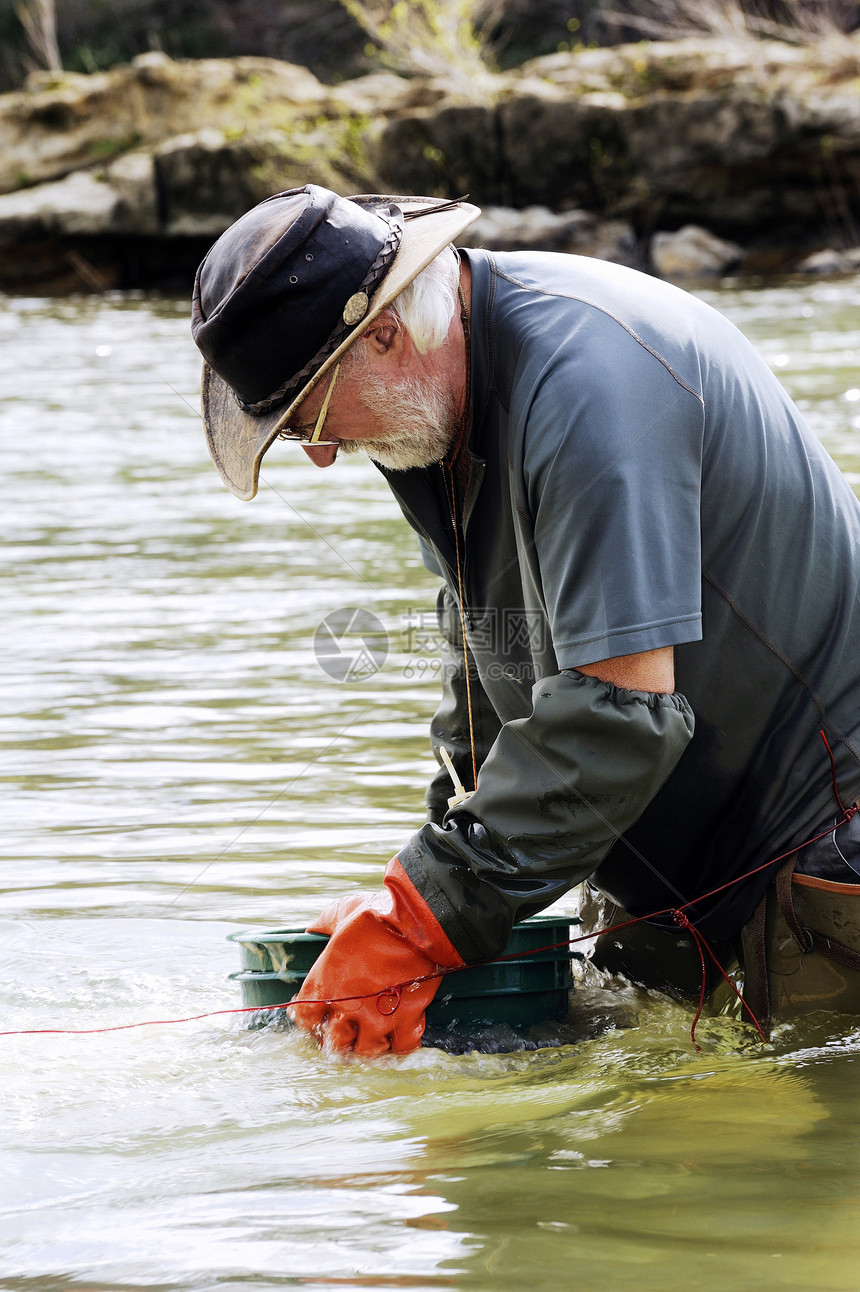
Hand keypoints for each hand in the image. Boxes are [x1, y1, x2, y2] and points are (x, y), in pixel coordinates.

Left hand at [288, 857, 463, 1055]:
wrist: (417, 923)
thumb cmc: (379, 915)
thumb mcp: (344, 911)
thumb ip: (326, 922)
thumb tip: (313, 927)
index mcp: (326, 982)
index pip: (305, 1018)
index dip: (311, 1018)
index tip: (319, 1014)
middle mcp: (347, 1006)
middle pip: (333, 1043)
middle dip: (337, 1039)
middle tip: (346, 1031)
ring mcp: (378, 1017)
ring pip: (366, 1050)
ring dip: (368, 1043)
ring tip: (374, 1033)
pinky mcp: (406, 1019)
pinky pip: (402, 1047)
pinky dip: (401, 1043)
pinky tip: (400, 1033)